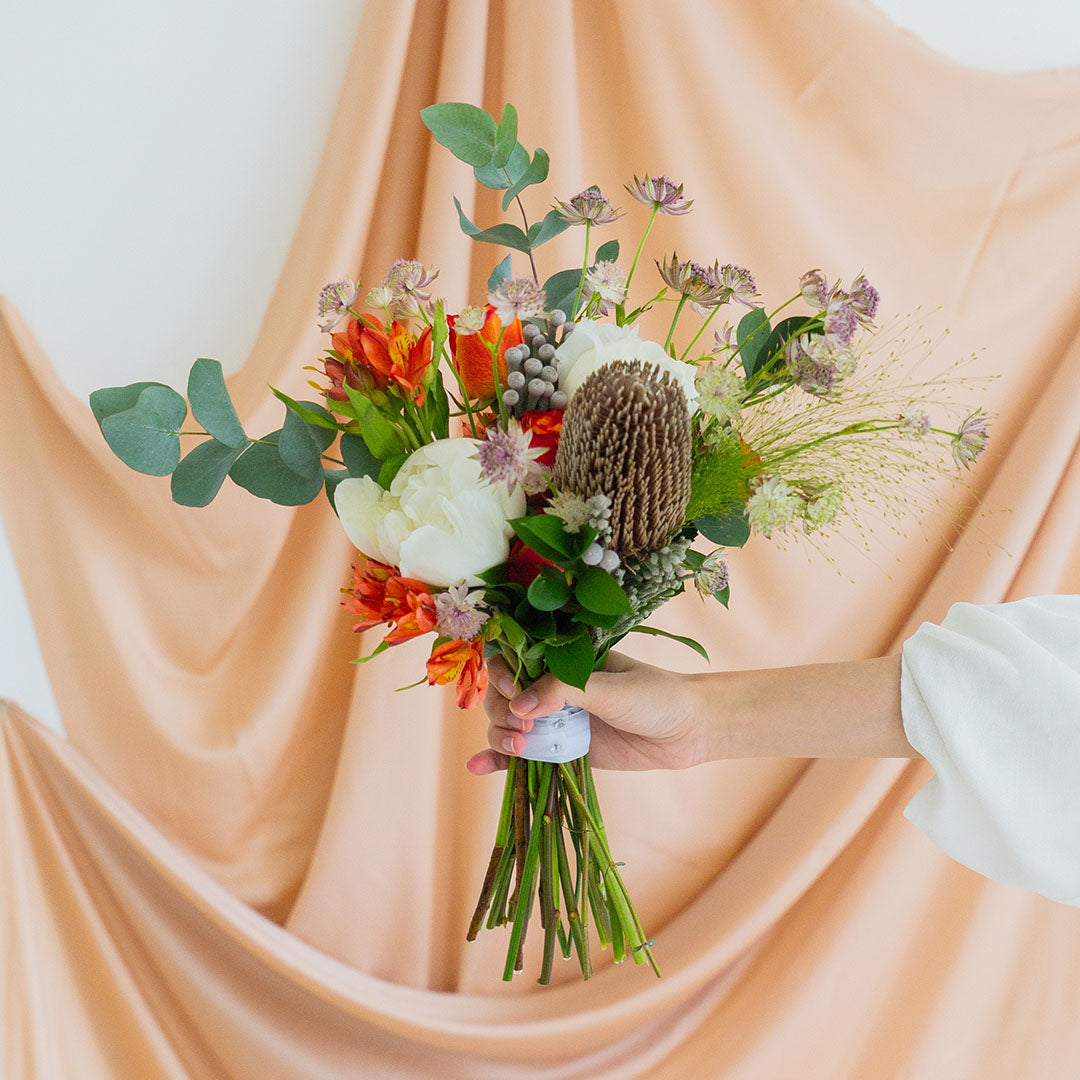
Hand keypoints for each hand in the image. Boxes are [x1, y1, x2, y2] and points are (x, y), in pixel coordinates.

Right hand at [466, 651, 710, 773]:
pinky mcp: (561, 750)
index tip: (513, 692)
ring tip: (518, 748)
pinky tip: (478, 767)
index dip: (504, 674)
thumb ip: (565, 691)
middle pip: (502, 694)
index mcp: (563, 658)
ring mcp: (555, 720)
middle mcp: (553, 687)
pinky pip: (523, 755)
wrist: (689, 731)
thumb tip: (519, 706)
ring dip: (499, 736)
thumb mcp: (612, 688)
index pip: (515, 658)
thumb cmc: (656, 696)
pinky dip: (498, 761)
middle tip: (523, 727)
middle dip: (501, 710)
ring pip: (507, 725)